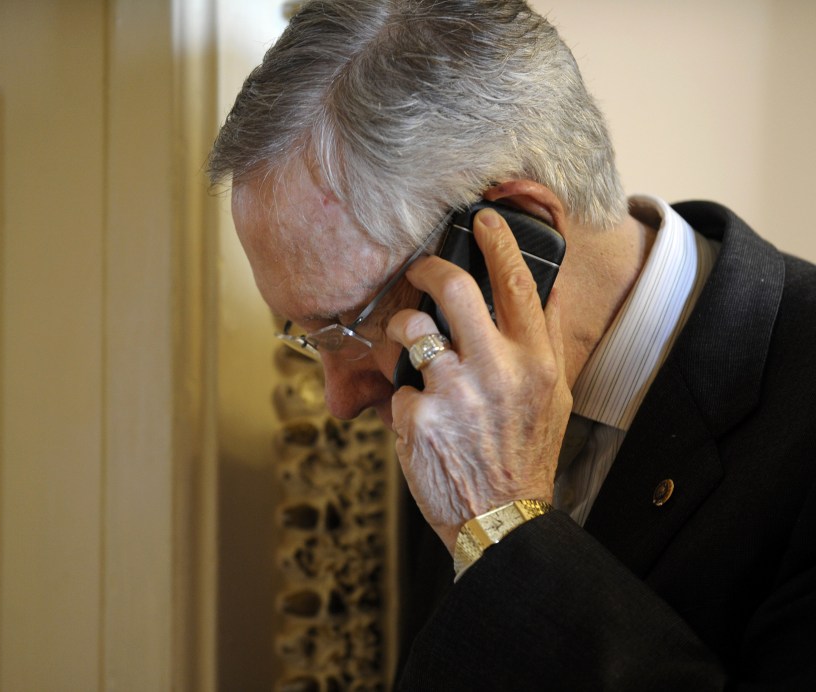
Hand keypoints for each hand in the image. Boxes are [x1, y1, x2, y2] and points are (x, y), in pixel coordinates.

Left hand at [387, 208, 571, 552]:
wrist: (503, 520)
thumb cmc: (526, 454)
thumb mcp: (556, 396)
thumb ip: (547, 338)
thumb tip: (547, 285)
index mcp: (535, 361)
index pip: (517, 283)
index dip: (497, 241)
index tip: (482, 218)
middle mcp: (497, 371)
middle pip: (454, 288)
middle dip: (428, 268)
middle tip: (419, 268)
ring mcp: (453, 394)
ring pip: (412, 330)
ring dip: (404, 332)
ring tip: (412, 350)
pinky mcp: (416, 419)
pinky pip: (396, 386)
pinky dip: (404, 398)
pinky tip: (420, 419)